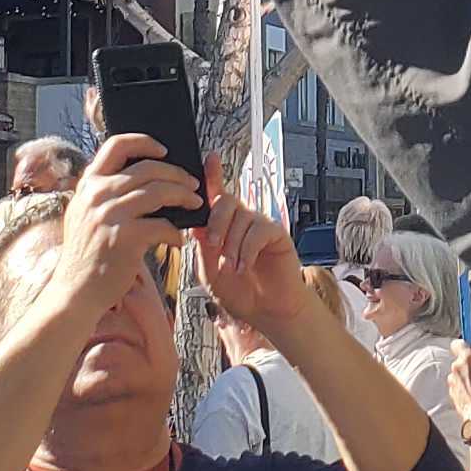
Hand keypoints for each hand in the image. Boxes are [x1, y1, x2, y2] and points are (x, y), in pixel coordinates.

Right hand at [46, 138, 194, 324]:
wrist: (75, 290)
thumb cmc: (88, 254)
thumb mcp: (84, 214)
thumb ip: (105, 194)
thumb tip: (147, 179)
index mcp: (88, 184)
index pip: (116, 145)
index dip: (144, 142)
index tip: (164, 150)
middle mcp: (97, 195)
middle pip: (148, 168)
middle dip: (177, 173)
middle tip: (193, 184)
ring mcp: (110, 215)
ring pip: (160, 192)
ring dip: (184, 196)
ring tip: (195, 204)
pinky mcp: (125, 238)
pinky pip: (162, 226)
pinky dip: (176, 232)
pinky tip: (179, 239)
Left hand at [196, 190, 305, 334]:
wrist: (265, 311)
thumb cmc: (238, 291)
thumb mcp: (209, 270)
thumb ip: (202, 246)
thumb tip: (195, 225)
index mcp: (222, 226)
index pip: (215, 195)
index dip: (212, 176)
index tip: (209, 159)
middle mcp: (241, 221)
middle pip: (225, 201)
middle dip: (215, 222)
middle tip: (213, 246)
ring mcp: (259, 225)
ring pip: (240, 218)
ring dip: (231, 246)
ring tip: (231, 268)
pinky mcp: (276, 233)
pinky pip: (258, 231)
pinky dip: (247, 251)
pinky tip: (245, 266)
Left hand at [445, 344, 470, 429]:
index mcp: (466, 358)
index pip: (457, 342)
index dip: (463, 345)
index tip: (468, 346)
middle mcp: (456, 367)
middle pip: (459, 359)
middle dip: (466, 363)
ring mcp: (452, 379)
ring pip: (457, 372)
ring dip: (464, 376)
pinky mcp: (450, 390)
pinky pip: (456, 383)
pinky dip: (462, 386)